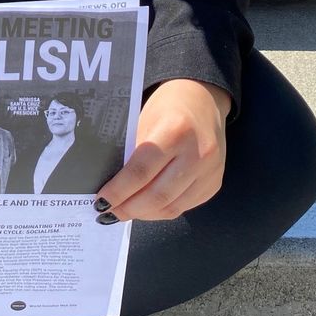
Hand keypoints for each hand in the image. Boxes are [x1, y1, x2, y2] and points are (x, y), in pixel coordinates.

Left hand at [96, 79, 230, 221]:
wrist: (203, 101)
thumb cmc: (167, 107)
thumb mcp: (143, 120)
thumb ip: (130, 152)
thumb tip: (109, 183)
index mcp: (176, 131)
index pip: (141, 172)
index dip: (118, 191)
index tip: (100, 201)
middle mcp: (198, 154)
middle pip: (157, 195)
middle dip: (128, 208)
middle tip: (108, 212)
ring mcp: (210, 172)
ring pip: (171, 207)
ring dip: (143, 214)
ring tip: (124, 212)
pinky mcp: (215, 184)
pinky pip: (183, 207)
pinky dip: (161, 210)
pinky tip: (146, 208)